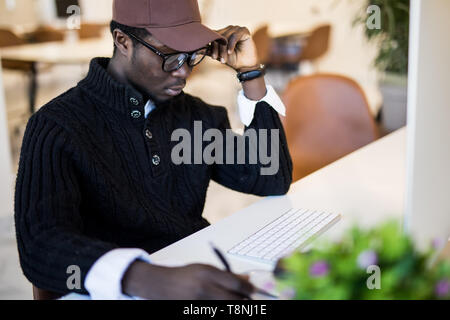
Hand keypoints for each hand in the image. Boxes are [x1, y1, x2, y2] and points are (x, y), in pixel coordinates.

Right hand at [122, 261, 255, 299]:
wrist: (161, 285)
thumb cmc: (185, 275)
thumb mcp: (206, 269)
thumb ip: (227, 275)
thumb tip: (248, 280)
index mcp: (207, 273)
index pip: (236, 284)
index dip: (249, 289)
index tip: (253, 291)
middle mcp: (203, 288)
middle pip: (235, 301)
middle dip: (245, 302)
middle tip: (247, 301)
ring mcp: (198, 303)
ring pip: (227, 309)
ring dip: (234, 306)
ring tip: (234, 302)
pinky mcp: (194, 311)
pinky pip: (215, 314)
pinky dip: (222, 309)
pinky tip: (220, 303)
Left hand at [210, 25, 258, 70]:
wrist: (245, 65)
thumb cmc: (233, 59)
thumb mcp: (219, 55)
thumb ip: (209, 51)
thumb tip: (197, 50)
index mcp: (222, 32)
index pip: (213, 35)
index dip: (211, 45)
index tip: (213, 56)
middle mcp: (229, 29)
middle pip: (219, 36)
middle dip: (217, 48)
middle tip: (217, 58)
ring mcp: (236, 28)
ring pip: (226, 36)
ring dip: (224, 49)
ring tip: (224, 59)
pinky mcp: (244, 30)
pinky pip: (235, 36)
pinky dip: (231, 44)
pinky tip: (230, 52)